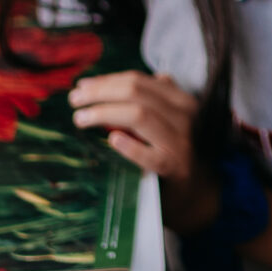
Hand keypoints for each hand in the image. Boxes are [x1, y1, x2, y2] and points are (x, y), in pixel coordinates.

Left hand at [69, 71, 219, 229]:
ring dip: (104, 113)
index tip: (82, 86)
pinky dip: (129, 146)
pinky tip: (112, 140)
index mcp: (180, 100)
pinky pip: (149, 154)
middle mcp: (184, 115)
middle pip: (135, 92)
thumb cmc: (173, 150)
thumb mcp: (167, 120)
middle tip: (75, 101)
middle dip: (100, 93)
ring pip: (139, 114)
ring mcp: (180, 141)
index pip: (138, 81)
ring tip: (81, 119)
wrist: (196, 189)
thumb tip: (105, 83)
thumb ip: (146, 100)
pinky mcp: (174, 167)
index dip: (106, 81)